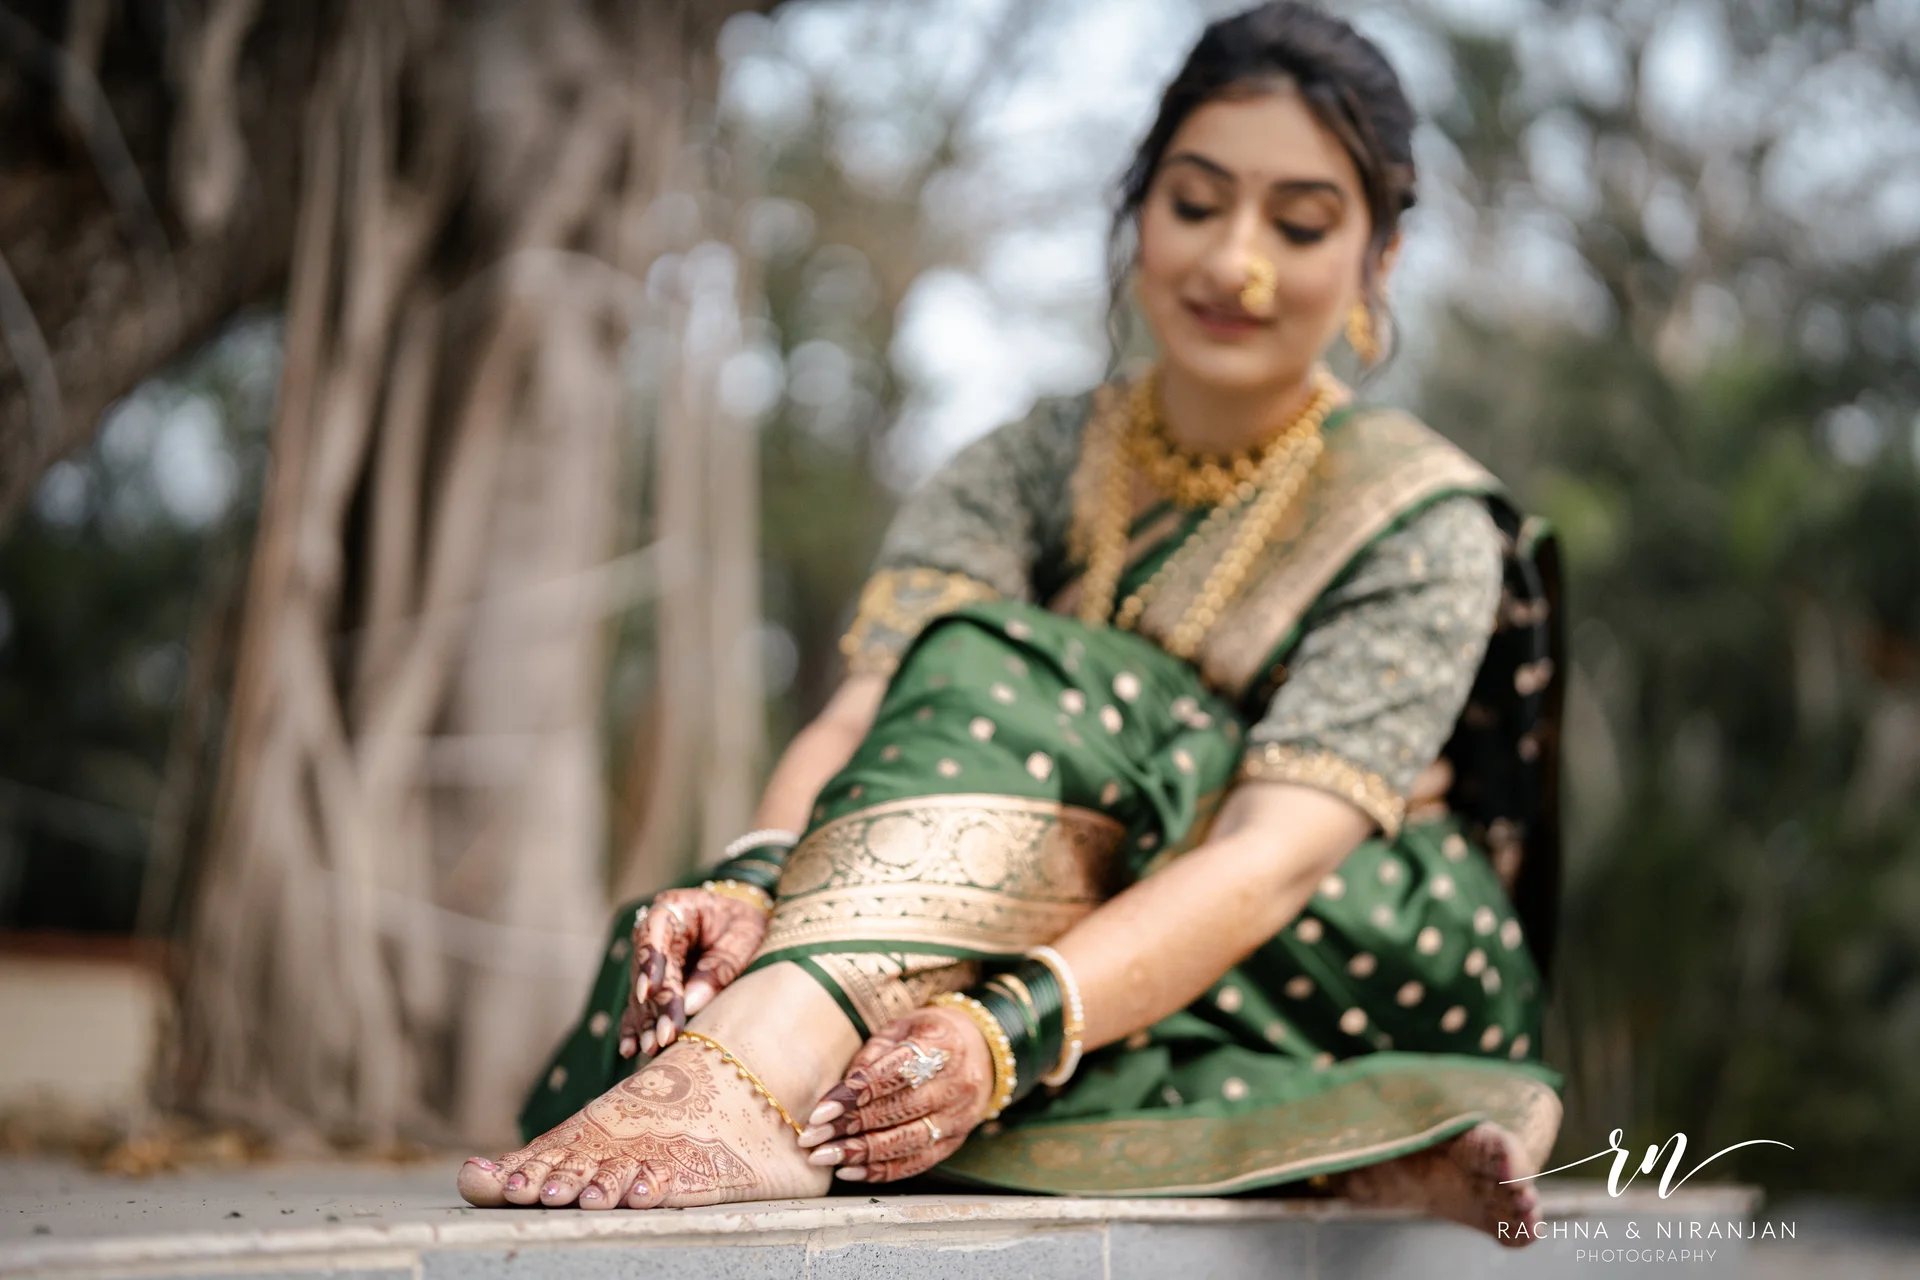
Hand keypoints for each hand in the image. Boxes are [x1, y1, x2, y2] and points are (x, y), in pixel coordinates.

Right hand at [619, 887, 768, 1057]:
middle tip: (663, 1036)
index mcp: (676, 908)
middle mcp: (656, 933)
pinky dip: (637, 1026)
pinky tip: (631, 1048)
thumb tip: (691, 1004)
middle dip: (655, 1006)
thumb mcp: (745, 935)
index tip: (650, 992)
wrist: (747, 921)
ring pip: (642, 992)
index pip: (654, 933)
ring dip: (646, 1022)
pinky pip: (641, 1005)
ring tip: (650, 1048)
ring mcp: (652, 958)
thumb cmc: (747, 922)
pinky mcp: (655, 982)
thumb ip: (720, 965)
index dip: (649, 963)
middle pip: (647, 970)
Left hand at [796, 1003, 992, 1181]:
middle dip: (849, 1127)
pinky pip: (917, 1162)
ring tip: (824, 1157)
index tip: (821, 1111)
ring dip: (860, 1153)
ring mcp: (959, 1116)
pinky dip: (882, 1170)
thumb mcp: (904, 1028)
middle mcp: (956, 1084)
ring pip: (905, 1141)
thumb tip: (840, 1091)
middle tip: (811, 1138)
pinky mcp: (956, 1140)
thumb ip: (874, 1055)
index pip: (893, 1074)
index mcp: (942, 1046)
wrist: (984, 1050)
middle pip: (897, 1111)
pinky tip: (851, 1171)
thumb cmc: (931, 1036)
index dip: (854, 1094)